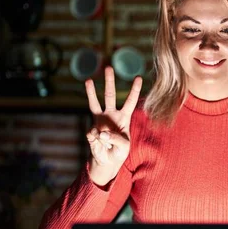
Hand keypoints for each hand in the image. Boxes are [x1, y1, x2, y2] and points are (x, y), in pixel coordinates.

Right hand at [85, 66, 141, 185]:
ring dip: (91, 92)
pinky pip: (92, 133)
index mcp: (124, 117)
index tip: (138, 77)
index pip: (130, 101)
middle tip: (108, 67)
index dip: (134, 90)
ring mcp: (99, 121)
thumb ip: (115, 139)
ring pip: (94, 103)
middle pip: (110, 95)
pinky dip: (97, 141)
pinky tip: (100, 145)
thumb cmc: (119, 151)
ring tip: (89, 80)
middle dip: (110, 81)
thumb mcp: (124, 147)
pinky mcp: (91, 130)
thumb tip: (100, 132)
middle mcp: (111, 115)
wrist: (107, 161)